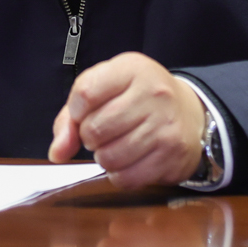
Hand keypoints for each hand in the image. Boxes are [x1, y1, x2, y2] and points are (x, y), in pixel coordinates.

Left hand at [47, 52, 205, 188]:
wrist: (189, 112)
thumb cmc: (137, 99)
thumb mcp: (105, 90)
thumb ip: (71, 117)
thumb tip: (58, 153)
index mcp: (132, 68)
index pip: (85, 93)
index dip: (76, 112)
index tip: (84, 113)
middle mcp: (154, 93)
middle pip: (94, 128)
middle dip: (90, 137)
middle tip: (103, 132)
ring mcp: (166, 125)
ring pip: (109, 157)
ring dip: (104, 158)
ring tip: (115, 146)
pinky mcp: (173, 154)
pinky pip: (127, 178)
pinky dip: (119, 175)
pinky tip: (128, 161)